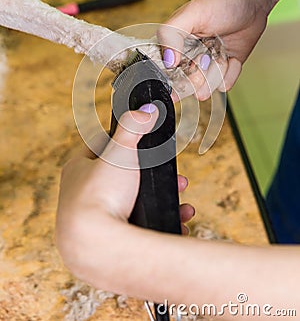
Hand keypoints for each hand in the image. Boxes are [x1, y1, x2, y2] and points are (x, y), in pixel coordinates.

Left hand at [56, 107, 194, 262]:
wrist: (95, 247)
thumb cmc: (101, 194)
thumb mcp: (119, 151)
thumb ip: (133, 126)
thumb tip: (147, 109)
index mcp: (77, 170)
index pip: (100, 147)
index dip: (124, 142)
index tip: (144, 142)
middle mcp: (81, 195)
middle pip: (126, 179)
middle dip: (155, 177)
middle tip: (178, 178)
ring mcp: (96, 220)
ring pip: (136, 203)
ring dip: (164, 199)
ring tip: (184, 198)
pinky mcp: (109, 242)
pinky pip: (141, 227)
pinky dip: (161, 221)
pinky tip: (180, 220)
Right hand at [157, 0, 267, 99]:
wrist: (252, 4)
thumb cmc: (221, 3)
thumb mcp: (192, 13)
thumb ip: (171, 34)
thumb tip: (168, 62)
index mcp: (173, 44)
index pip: (166, 71)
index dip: (177, 73)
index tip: (187, 63)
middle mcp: (188, 58)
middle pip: (187, 84)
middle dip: (199, 73)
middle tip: (205, 57)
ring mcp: (206, 67)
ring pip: (206, 87)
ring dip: (217, 71)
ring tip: (221, 52)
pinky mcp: (223, 71)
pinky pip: (224, 85)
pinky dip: (231, 73)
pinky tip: (232, 57)